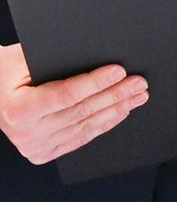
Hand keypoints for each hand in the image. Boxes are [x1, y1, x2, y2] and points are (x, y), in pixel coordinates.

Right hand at [0, 43, 147, 164]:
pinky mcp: (45, 152)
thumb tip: (93, 50)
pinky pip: (81, 138)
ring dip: (116, 109)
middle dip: (115, 94)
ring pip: (86, 126)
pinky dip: (104, 124)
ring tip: (137, 95)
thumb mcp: (21, 58)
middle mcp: (26, 133)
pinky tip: (121, 112)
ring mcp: (36, 146)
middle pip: (81, 111)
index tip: (119, 71)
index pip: (65, 95)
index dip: (95, 83)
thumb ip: (54, 58)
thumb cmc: (7, 72)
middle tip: (139, 82)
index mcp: (18, 109)